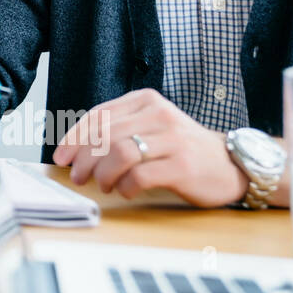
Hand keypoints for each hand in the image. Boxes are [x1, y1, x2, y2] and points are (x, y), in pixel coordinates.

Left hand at [51, 88, 249, 206]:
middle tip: (78, 177)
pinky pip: (139, 176)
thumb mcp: (150, 128)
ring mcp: (172, 139)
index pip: (98, 115)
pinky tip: (126, 191)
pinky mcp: (182, 164)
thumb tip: (74, 151)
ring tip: (103, 185)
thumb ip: (118, 131)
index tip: (61, 157)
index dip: (74, 138)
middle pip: (105, 136)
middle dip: (84, 160)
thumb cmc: (181, 149)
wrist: (231, 164)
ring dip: (102, 174)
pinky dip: (125, 187)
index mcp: (145, 101)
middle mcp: (158, 114)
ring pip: (119, 153)